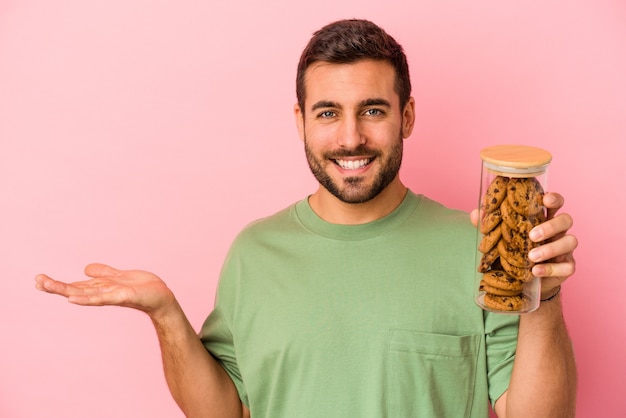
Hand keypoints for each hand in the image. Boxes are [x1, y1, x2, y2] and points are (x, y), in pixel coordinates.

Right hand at [35, 263, 175, 317]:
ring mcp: (110, 296)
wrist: (161, 297)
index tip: (38, 279)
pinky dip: (86, 298)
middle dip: (55, 286)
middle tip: (37, 280)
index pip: (74, 286)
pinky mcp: (122, 296)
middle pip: (74, 290)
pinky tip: (73, 298)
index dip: (57, 283)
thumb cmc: (142, 289)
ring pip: (83, 294)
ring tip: (48, 286)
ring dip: (65, 290)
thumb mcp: (119, 277)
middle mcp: (102, 293)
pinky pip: (101, 298)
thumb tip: (85, 269)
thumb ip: (104, 273)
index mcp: (100, 288)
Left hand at [470, 192, 577, 295]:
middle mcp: (558, 232)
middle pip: (566, 220)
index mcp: (544, 219)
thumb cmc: (514, 253)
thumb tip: (476, 213)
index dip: (554, 199)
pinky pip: (568, 266)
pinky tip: (535, 271)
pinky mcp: (567, 267)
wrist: (523, 282)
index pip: (555, 203)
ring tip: (531, 257)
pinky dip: (552, 269)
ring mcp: (565, 249)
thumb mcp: (501, 238)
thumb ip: (492, 225)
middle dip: (551, 226)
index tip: (545, 200)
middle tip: (532, 235)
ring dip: (551, 248)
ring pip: (571, 242)